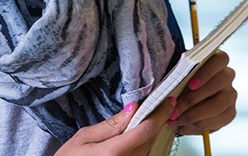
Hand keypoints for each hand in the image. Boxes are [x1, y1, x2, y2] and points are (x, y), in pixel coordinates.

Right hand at [55, 97, 176, 155]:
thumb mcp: (85, 136)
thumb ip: (111, 124)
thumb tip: (132, 108)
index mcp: (113, 152)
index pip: (144, 131)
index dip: (159, 114)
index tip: (167, 101)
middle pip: (150, 139)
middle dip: (157, 120)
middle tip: (163, 103)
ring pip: (149, 148)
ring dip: (152, 131)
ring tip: (152, 114)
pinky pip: (142, 154)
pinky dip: (144, 141)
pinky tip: (141, 131)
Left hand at [168, 50, 236, 134]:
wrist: (184, 91)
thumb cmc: (181, 76)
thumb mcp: (179, 70)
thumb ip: (179, 71)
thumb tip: (168, 83)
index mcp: (217, 59)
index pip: (220, 60)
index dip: (206, 72)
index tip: (190, 84)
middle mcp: (227, 75)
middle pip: (217, 84)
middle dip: (193, 98)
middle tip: (175, 107)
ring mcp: (230, 94)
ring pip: (217, 105)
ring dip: (194, 113)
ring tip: (175, 118)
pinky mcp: (229, 112)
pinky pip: (218, 120)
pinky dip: (199, 123)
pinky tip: (184, 124)